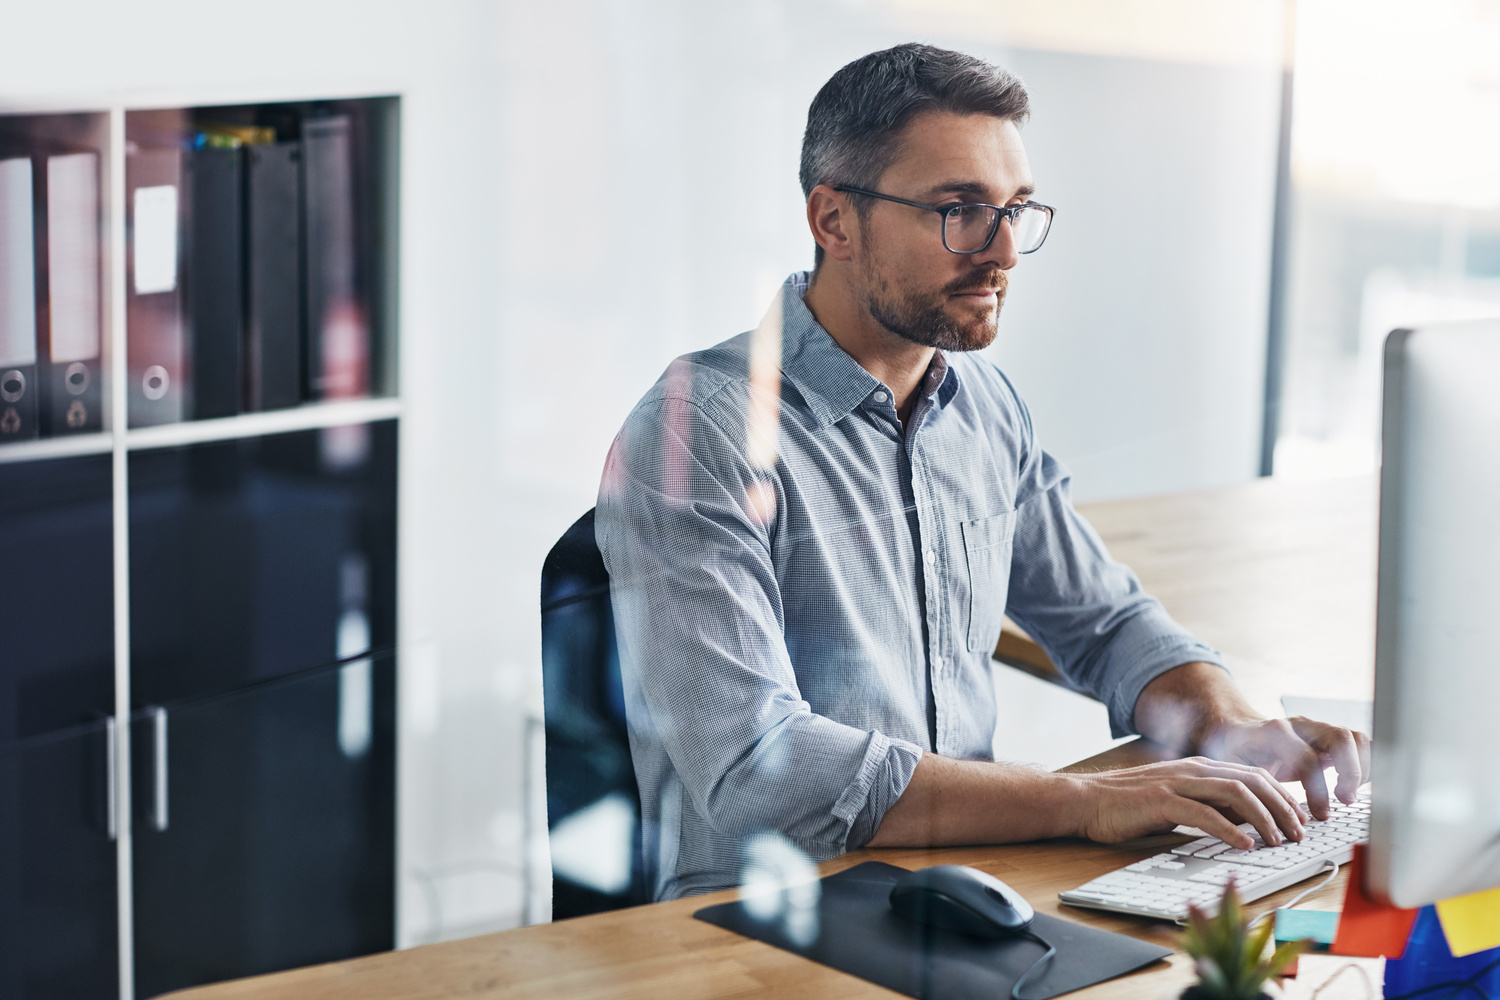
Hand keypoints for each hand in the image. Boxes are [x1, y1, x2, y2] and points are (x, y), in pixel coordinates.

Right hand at [1072, 756, 1307, 849]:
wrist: (1086, 800)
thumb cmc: (1129, 804)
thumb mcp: (1178, 800)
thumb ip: (1210, 804)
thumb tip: (1248, 822)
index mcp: (1199, 767)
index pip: (1254, 775)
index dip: (1282, 797)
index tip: (1299, 820)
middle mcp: (1193, 769)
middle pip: (1252, 781)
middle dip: (1282, 808)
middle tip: (1299, 834)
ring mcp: (1178, 783)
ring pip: (1235, 794)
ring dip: (1263, 819)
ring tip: (1278, 841)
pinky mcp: (1162, 801)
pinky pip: (1204, 813)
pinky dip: (1229, 830)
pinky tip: (1244, 845)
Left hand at [1204, 716, 1371, 819]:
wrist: (1234, 728)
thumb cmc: (1232, 752)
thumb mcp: (1231, 768)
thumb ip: (1245, 788)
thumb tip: (1255, 818)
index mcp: (1274, 732)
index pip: (1308, 758)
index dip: (1318, 788)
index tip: (1321, 814)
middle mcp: (1300, 725)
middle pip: (1340, 737)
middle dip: (1351, 771)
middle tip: (1346, 800)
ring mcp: (1317, 728)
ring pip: (1354, 737)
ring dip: (1362, 767)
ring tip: (1350, 795)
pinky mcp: (1328, 737)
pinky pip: (1358, 743)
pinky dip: (1364, 764)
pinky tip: (1352, 787)